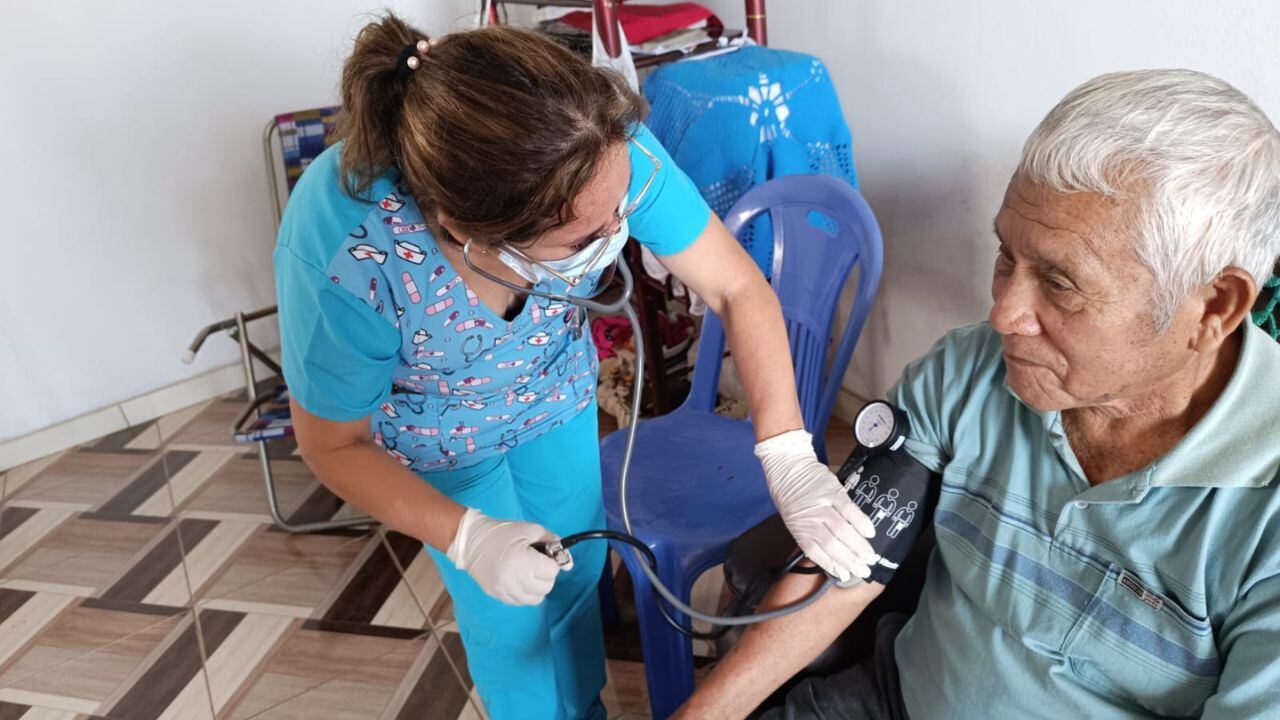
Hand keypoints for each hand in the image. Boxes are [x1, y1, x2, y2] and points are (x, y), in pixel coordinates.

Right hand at [446, 507, 568, 604]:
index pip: (552, 572)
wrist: (471, 540)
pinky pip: (521, 602)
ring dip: (537, 586)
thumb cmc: (502, 532)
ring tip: (528, 572)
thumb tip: (569, 564)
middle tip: (536, 562)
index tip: (543, 554)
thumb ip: (553, 542)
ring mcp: (504, 590)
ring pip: (535, 599)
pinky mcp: (497, 596)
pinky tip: (518, 579)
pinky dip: (525, 593)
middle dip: (545, 575)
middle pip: (546, 587)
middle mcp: (514, 580)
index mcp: (523, 562)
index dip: (551, 562)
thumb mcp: (531, 529)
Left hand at [755, 429, 877, 581]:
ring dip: (858, 546)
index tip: (845, 575)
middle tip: (863, 570)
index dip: (832, 565)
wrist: (787, 465)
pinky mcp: (832, 491)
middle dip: (850, 561)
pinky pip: (849, 509)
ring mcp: (821, 505)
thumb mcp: (793, 518)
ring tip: (869, 556)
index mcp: (798, 529)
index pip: (816, 553)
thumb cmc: (789, 493)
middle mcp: (810, 520)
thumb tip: (829, 552)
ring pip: (842, 530)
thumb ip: (809, 533)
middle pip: (832, 545)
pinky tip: (869, 532)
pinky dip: (860, 522)